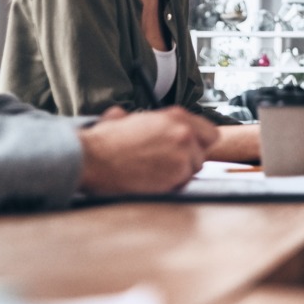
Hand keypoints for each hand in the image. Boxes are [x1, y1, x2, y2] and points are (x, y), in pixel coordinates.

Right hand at [77, 106, 218, 194]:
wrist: (94, 159)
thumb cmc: (105, 141)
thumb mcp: (123, 118)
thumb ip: (137, 119)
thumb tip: (123, 117)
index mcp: (176, 116)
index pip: (209, 133)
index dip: (199, 144)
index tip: (189, 150)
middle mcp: (184, 133)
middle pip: (203, 154)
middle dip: (188, 161)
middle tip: (167, 164)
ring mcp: (183, 154)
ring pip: (193, 171)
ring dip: (178, 175)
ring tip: (154, 173)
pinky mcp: (177, 174)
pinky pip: (182, 185)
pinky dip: (170, 187)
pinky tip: (151, 182)